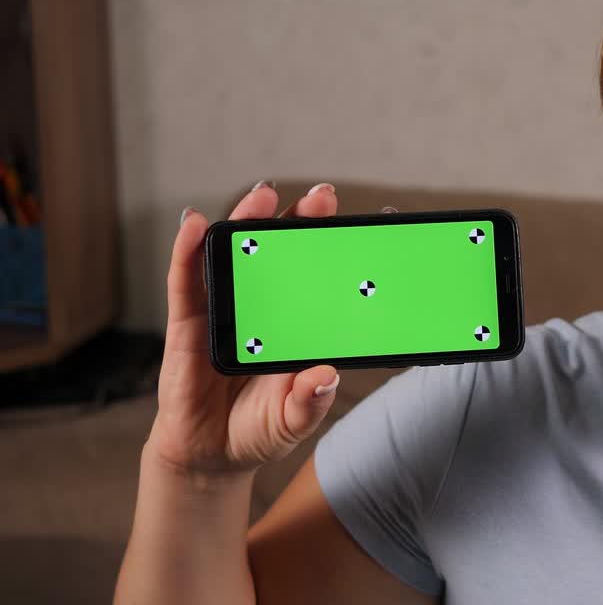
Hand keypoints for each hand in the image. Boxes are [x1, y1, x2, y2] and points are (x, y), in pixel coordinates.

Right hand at [145, 182, 343, 478]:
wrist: (210, 455)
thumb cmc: (258, 428)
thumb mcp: (293, 419)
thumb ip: (309, 402)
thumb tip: (324, 377)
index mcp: (295, 325)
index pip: (320, 278)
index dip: (337, 249)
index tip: (369, 224)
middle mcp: (262, 308)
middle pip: (281, 255)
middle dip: (299, 221)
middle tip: (321, 197)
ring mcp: (223, 310)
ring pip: (234, 256)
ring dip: (246, 220)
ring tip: (263, 195)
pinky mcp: (187, 324)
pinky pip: (185, 282)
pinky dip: (187, 251)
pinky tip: (195, 225)